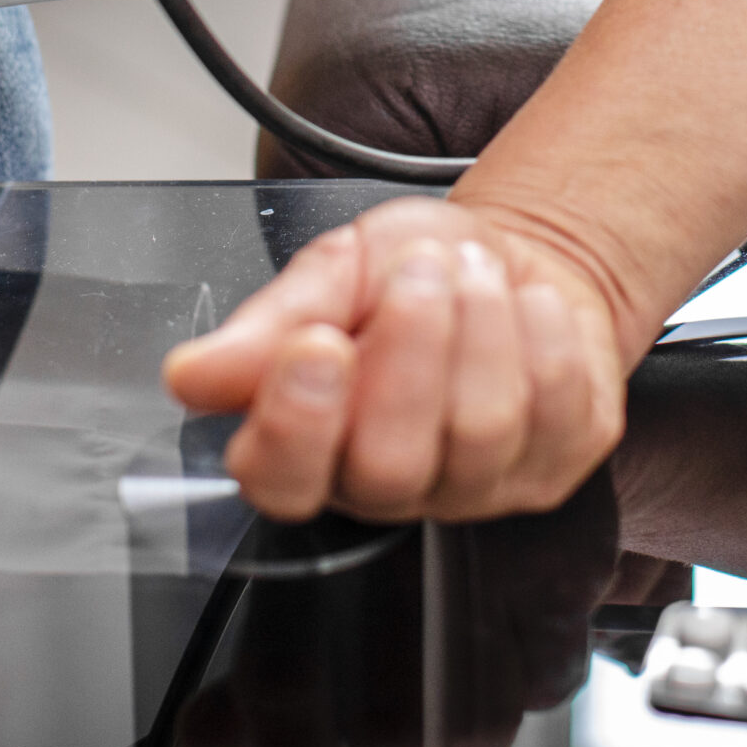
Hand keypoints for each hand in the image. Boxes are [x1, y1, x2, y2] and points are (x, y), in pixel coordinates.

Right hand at [163, 196, 631, 522]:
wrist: (508, 259)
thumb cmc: (414, 271)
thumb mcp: (335, 268)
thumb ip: (270, 321)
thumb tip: (193, 374)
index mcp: (312, 442)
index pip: (282, 481)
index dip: (296, 422)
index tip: (317, 342)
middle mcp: (387, 482)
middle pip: (388, 466)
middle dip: (409, 352)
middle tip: (419, 272)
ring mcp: (475, 487)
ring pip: (478, 432)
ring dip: (479, 326)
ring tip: (472, 270)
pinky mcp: (551, 467)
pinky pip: (554, 409)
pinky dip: (539, 332)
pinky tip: (524, 304)